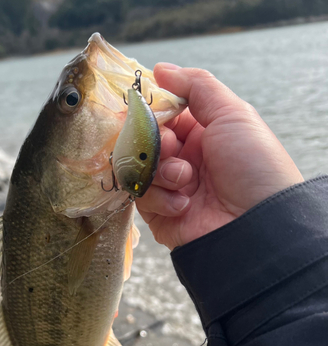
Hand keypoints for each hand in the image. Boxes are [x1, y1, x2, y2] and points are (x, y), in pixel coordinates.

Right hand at [136, 64, 303, 249]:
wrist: (257, 224)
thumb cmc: (253, 165)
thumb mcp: (232, 114)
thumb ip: (196, 86)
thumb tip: (160, 69)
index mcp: (200, 134)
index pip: (162, 115)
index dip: (152, 112)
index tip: (147, 110)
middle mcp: (183, 159)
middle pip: (144, 141)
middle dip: (155, 142)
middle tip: (172, 149)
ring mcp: (170, 187)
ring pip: (139, 168)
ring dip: (160, 172)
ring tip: (186, 181)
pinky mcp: (160, 214)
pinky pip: (141, 197)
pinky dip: (160, 198)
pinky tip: (185, 205)